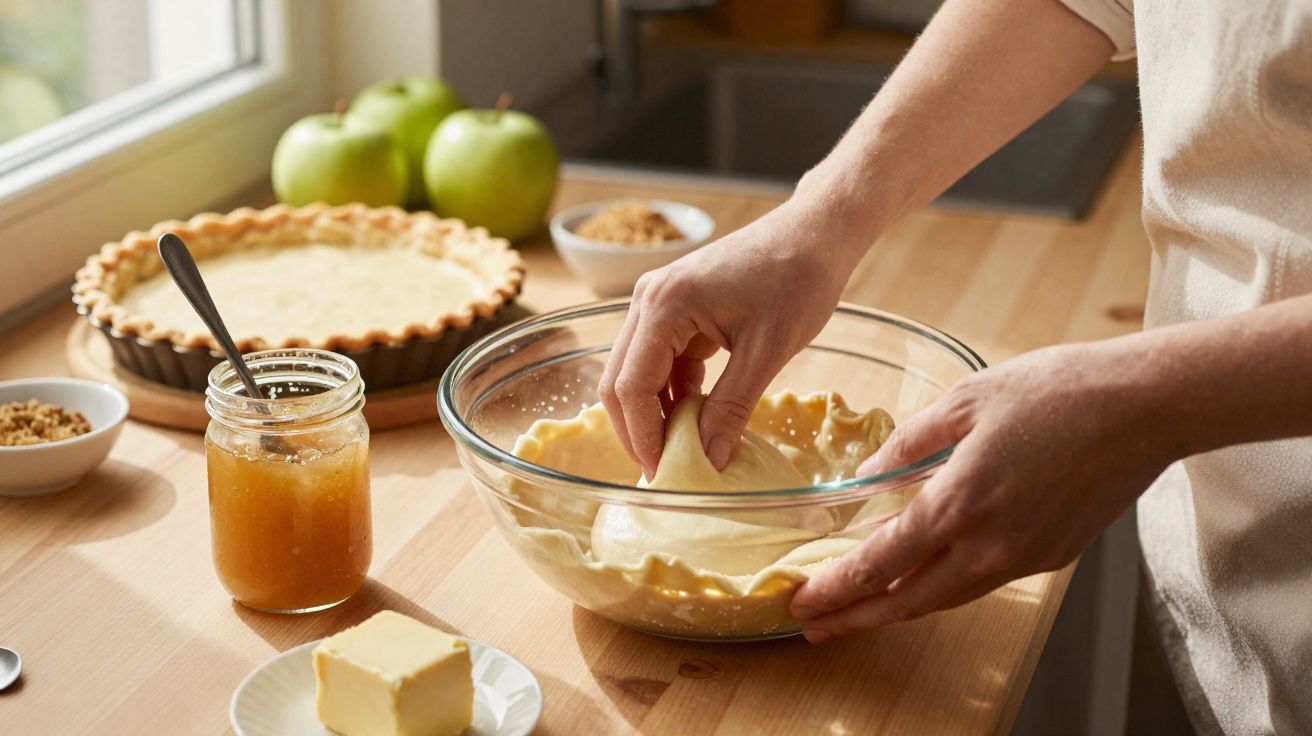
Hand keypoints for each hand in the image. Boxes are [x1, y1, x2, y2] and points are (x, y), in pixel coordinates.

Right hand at [598, 200, 864, 476]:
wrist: (815, 233)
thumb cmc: (798, 280)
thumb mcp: (767, 352)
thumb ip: (732, 408)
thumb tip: (710, 462)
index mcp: (666, 305)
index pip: (631, 385)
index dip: (643, 436)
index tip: (664, 475)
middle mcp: (649, 300)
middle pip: (620, 380)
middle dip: (638, 430)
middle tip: (665, 472)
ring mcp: (658, 302)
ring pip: (636, 373)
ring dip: (655, 414)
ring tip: (682, 454)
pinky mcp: (676, 310)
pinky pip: (660, 361)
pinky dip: (674, 394)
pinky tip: (697, 420)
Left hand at [789, 340, 1179, 641]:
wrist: (1143, 407)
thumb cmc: (1057, 392)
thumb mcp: (964, 401)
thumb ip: (908, 444)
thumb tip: (866, 474)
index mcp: (958, 503)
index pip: (878, 562)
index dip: (835, 587)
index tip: (802, 601)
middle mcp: (988, 545)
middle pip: (906, 600)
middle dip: (854, 617)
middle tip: (814, 628)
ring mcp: (1023, 557)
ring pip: (946, 598)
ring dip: (897, 608)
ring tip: (859, 611)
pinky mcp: (1051, 556)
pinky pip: (981, 582)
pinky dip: (942, 588)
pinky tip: (924, 577)